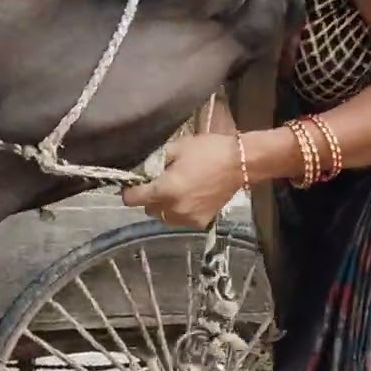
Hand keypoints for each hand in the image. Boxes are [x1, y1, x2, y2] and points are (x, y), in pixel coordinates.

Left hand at [121, 133, 244, 229]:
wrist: (240, 163)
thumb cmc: (208, 151)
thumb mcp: (177, 148)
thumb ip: (155, 161)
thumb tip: (142, 170)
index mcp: (164, 190)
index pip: (132, 199)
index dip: (130, 191)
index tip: (135, 184)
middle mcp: (173, 209)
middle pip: (148, 209)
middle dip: (149, 198)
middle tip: (160, 184)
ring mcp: (187, 218)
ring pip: (163, 217)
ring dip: (164, 207)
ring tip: (176, 192)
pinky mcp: (200, 222)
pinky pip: (180, 220)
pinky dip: (180, 212)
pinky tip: (190, 198)